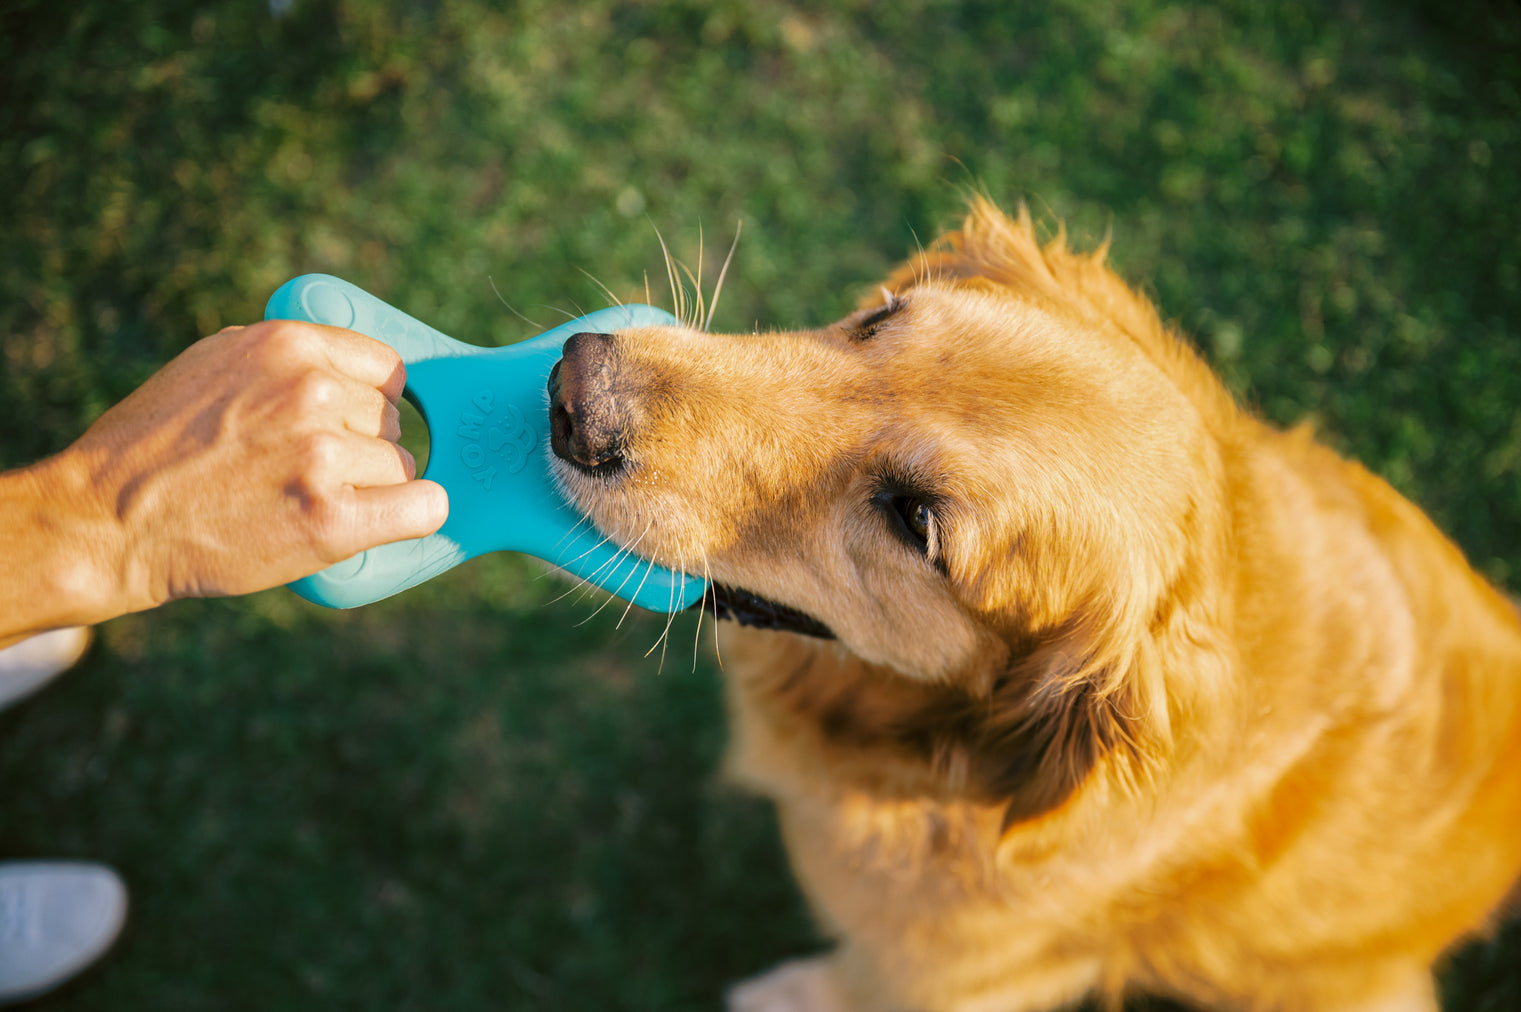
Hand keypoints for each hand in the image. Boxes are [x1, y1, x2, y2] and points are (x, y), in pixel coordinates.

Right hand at [2, 320, 447, 639]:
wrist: (107, 521)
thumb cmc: (156, 448)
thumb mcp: (216, 363)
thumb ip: (286, 359)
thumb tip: (346, 364)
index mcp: (288, 345)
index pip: (386, 369)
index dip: (368, 403)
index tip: (344, 427)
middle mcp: (311, 392)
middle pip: (393, 422)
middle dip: (361, 448)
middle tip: (301, 474)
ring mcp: (323, 456)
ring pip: (400, 467)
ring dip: (368, 489)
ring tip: (303, 501)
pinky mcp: (331, 519)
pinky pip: (423, 509)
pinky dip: (411, 517)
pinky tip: (376, 523)